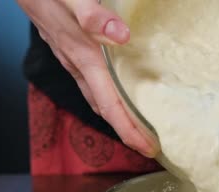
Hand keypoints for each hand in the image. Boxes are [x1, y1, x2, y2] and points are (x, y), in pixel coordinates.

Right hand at [17, 0, 158, 156]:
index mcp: (84, 58)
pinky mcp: (69, 51)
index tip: (147, 148)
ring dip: (117, 116)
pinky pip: (91, 84)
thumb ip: (94, 16)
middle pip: (105, 109)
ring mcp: (71, 60)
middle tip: (148, 146)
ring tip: (137, 127)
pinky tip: (116, 92)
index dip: (129, 131)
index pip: (110, 106)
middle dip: (127, 131)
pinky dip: (107, 97)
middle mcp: (76, 65)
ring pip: (97, 98)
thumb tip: (121, 36)